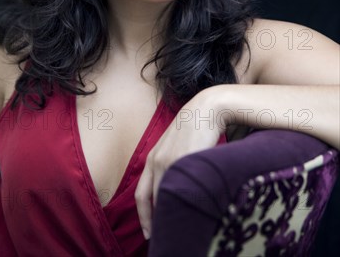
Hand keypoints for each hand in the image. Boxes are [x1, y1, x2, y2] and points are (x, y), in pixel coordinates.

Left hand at [134, 89, 223, 239]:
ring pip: (167, 199)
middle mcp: (157, 162)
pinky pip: (183, 191)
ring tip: (179, 232)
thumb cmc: (195, 127)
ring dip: (171, 217)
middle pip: (153, 201)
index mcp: (152, 159)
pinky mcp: (186, 161)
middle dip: (157, 222)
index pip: (142, 195)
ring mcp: (171, 162)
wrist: (207, 108)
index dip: (144, 217)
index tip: (150, 233)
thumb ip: (170, 165)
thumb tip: (174, 189)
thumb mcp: (175, 146)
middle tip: (164, 240)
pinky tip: (192, 215)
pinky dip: (185, 206)